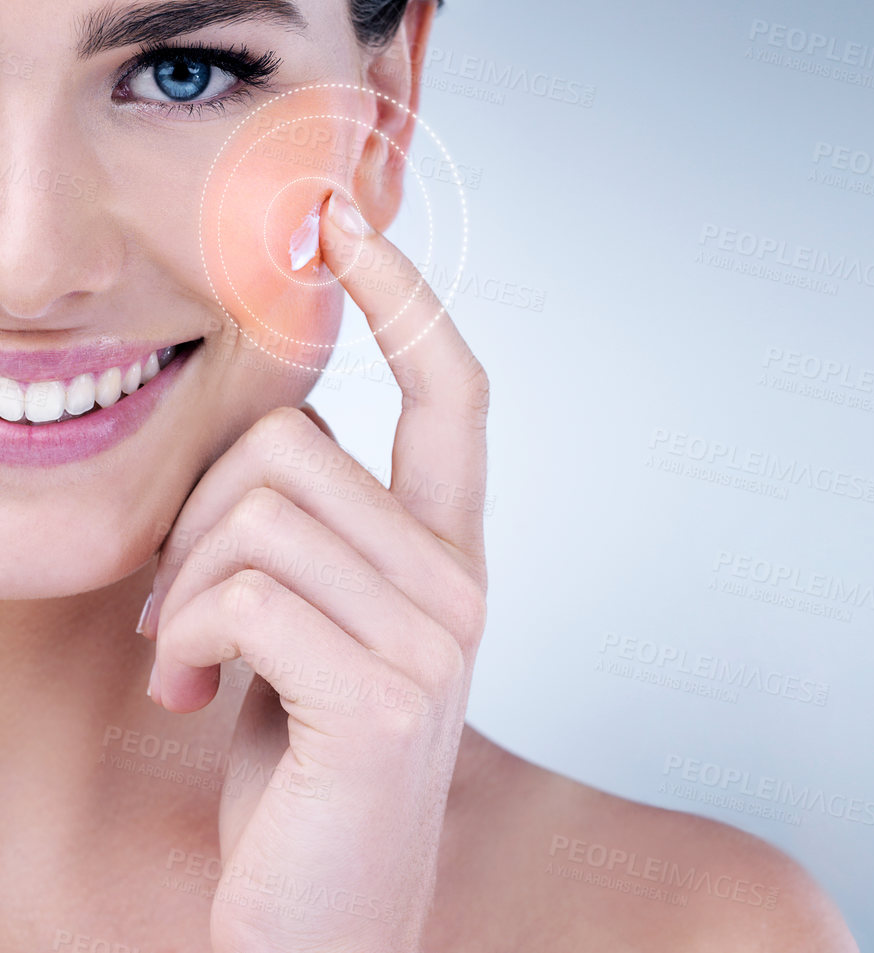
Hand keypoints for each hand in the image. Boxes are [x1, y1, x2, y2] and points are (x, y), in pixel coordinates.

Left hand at [141, 193, 488, 952]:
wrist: (326, 919)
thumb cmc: (304, 763)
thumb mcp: (314, 624)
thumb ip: (318, 526)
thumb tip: (272, 432)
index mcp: (447, 548)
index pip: (453, 390)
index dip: (404, 294)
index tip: (342, 220)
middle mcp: (460, 577)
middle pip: (295, 443)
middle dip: (195, 517)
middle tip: (184, 609)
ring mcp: (433, 636)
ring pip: (255, 514)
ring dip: (182, 589)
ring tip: (190, 659)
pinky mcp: (383, 696)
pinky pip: (241, 595)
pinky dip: (184, 641)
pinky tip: (194, 697)